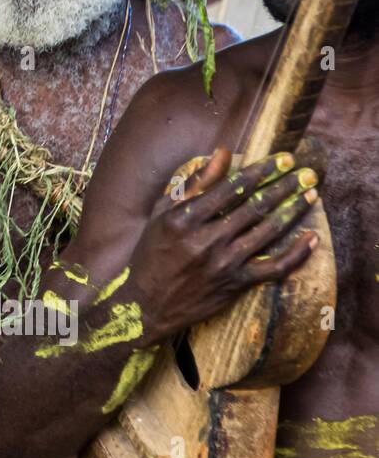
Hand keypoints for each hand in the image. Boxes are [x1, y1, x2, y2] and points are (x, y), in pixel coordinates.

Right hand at [128, 148, 318, 339]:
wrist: (146, 303)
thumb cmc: (152, 252)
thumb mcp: (162, 213)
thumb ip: (193, 183)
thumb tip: (221, 154)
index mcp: (185, 219)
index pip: (232, 188)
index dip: (261, 171)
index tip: (282, 159)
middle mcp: (206, 239)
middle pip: (254, 207)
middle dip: (284, 186)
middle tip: (305, 172)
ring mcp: (223, 263)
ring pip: (268, 231)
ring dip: (293, 210)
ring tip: (310, 194)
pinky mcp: (236, 283)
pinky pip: (274, 267)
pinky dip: (297, 253)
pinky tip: (311, 237)